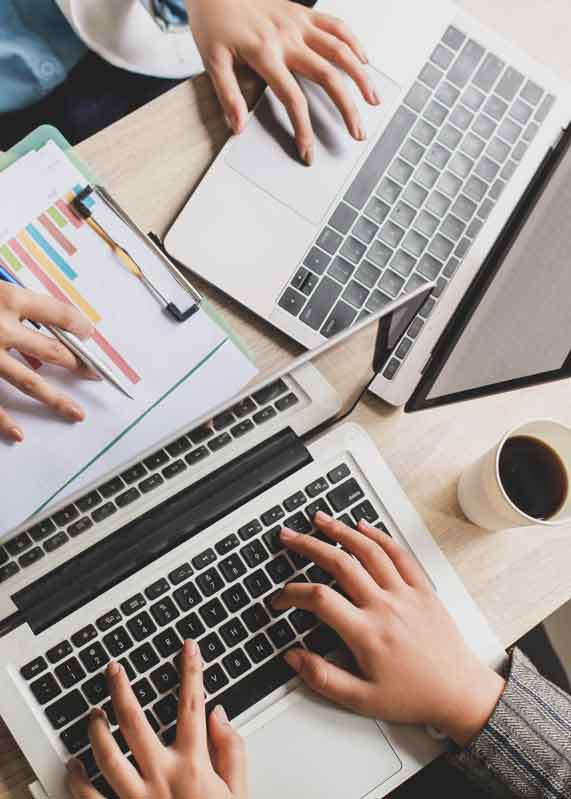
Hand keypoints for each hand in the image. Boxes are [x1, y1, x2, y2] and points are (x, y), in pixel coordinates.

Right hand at [0, 284, 95, 441]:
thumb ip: (7, 302)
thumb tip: (34, 322)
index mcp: (5, 298)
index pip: (56, 312)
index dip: (77, 323)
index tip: (90, 333)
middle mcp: (0, 328)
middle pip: (52, 350)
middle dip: (77, 364)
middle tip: (93, 374)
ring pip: (30, 382)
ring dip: (56, 400)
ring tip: (76, 413)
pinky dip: (4, 421)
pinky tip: (20, 434)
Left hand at [66, 640, 247, 798]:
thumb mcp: (239, 791)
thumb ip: (234, 749)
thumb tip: (219, 714)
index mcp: (193, 765)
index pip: (191, 704)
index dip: (191, 670)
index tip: (188, 647)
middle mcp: (161, 776)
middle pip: (134, 721)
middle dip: (120, 690)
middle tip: (113, 669)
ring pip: (106, 755)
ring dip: (95, 730)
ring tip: (93, 713)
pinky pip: (89, 797)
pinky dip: (77, 779)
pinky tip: (74, 763)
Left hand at [186, 0, 379, 162]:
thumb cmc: (214, 22)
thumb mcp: (212, 61)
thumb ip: (228, 95)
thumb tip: (238, 126)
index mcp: (265, 54)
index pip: (292, 99)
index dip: (303, 129)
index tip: (308, 150)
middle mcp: (287, 37)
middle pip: (327, 76)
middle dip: (347, 108)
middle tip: (357, 131)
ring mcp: (299, 23)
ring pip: (340, 49)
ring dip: (361, 76)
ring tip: (373, 99)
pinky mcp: (303, 12)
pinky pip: (336, 25)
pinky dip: (354, 42)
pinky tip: (364, 60)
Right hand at [274, 512, 505, 745]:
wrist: (460, 693)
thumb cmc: (414, 697)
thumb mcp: (362, 700)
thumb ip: (323, 678)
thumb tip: (293, 657)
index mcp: (367, 633)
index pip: (319, 599)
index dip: (291, 594)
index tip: (279, 599)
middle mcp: (385, 607)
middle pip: (340, 563)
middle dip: (308, 546)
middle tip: (288, 537)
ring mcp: (405, 594)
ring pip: (368, 551)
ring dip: (340, 531)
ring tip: (319, 520)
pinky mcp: (423, 589)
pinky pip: (399, 554)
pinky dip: (379, 536)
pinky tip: (362, 527)